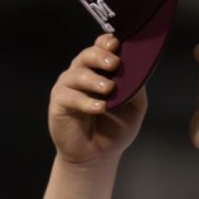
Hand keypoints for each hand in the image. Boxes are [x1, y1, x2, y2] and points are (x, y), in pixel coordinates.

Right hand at [48, 34, 147, 166]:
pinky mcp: (59, 102)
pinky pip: (69, 96)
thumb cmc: (115, 127)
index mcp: (101, 70)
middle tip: (114, 64)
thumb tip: (139, 67)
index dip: (107, 42)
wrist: (98, 155)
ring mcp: (69, 86)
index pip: (101, 47)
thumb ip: (137, 85)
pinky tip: (99, 107)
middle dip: (100, 56)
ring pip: (78, 74)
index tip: (117, 44)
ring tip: (108, 89)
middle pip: (88, 55)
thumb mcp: (135, 105)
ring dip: (94, 80)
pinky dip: (85, 101)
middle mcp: (83, 73)